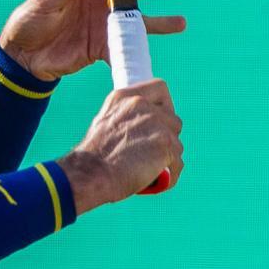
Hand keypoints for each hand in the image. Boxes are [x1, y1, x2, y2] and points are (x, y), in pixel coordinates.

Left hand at [0, 0, 189, 79]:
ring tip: (181, 22)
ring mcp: (104, 23)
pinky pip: (126, 48)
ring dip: (160, 20)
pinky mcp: (103, 47)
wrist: (23, 55)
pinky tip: (153, 56)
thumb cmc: (29, 19)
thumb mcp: (43, 1)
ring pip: (138, 19)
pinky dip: (140, 52)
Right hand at [58, 79, 183, 212]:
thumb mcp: (105, 122)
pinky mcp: (166, 145)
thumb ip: (127, 117)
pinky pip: (177, 163)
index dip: (165, 106)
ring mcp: (156, 124)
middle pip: (173, 120)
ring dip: (167, 159)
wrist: (90, 173)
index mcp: (125, 97)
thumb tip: (143, 128)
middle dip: (167, 138)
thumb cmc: (94, 156)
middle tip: (151, 154)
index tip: (160, 122)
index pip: (159, 88)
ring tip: (148, 171)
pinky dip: (169, 176)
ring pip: (177, 144)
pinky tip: (153, 181)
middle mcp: (142, 105)